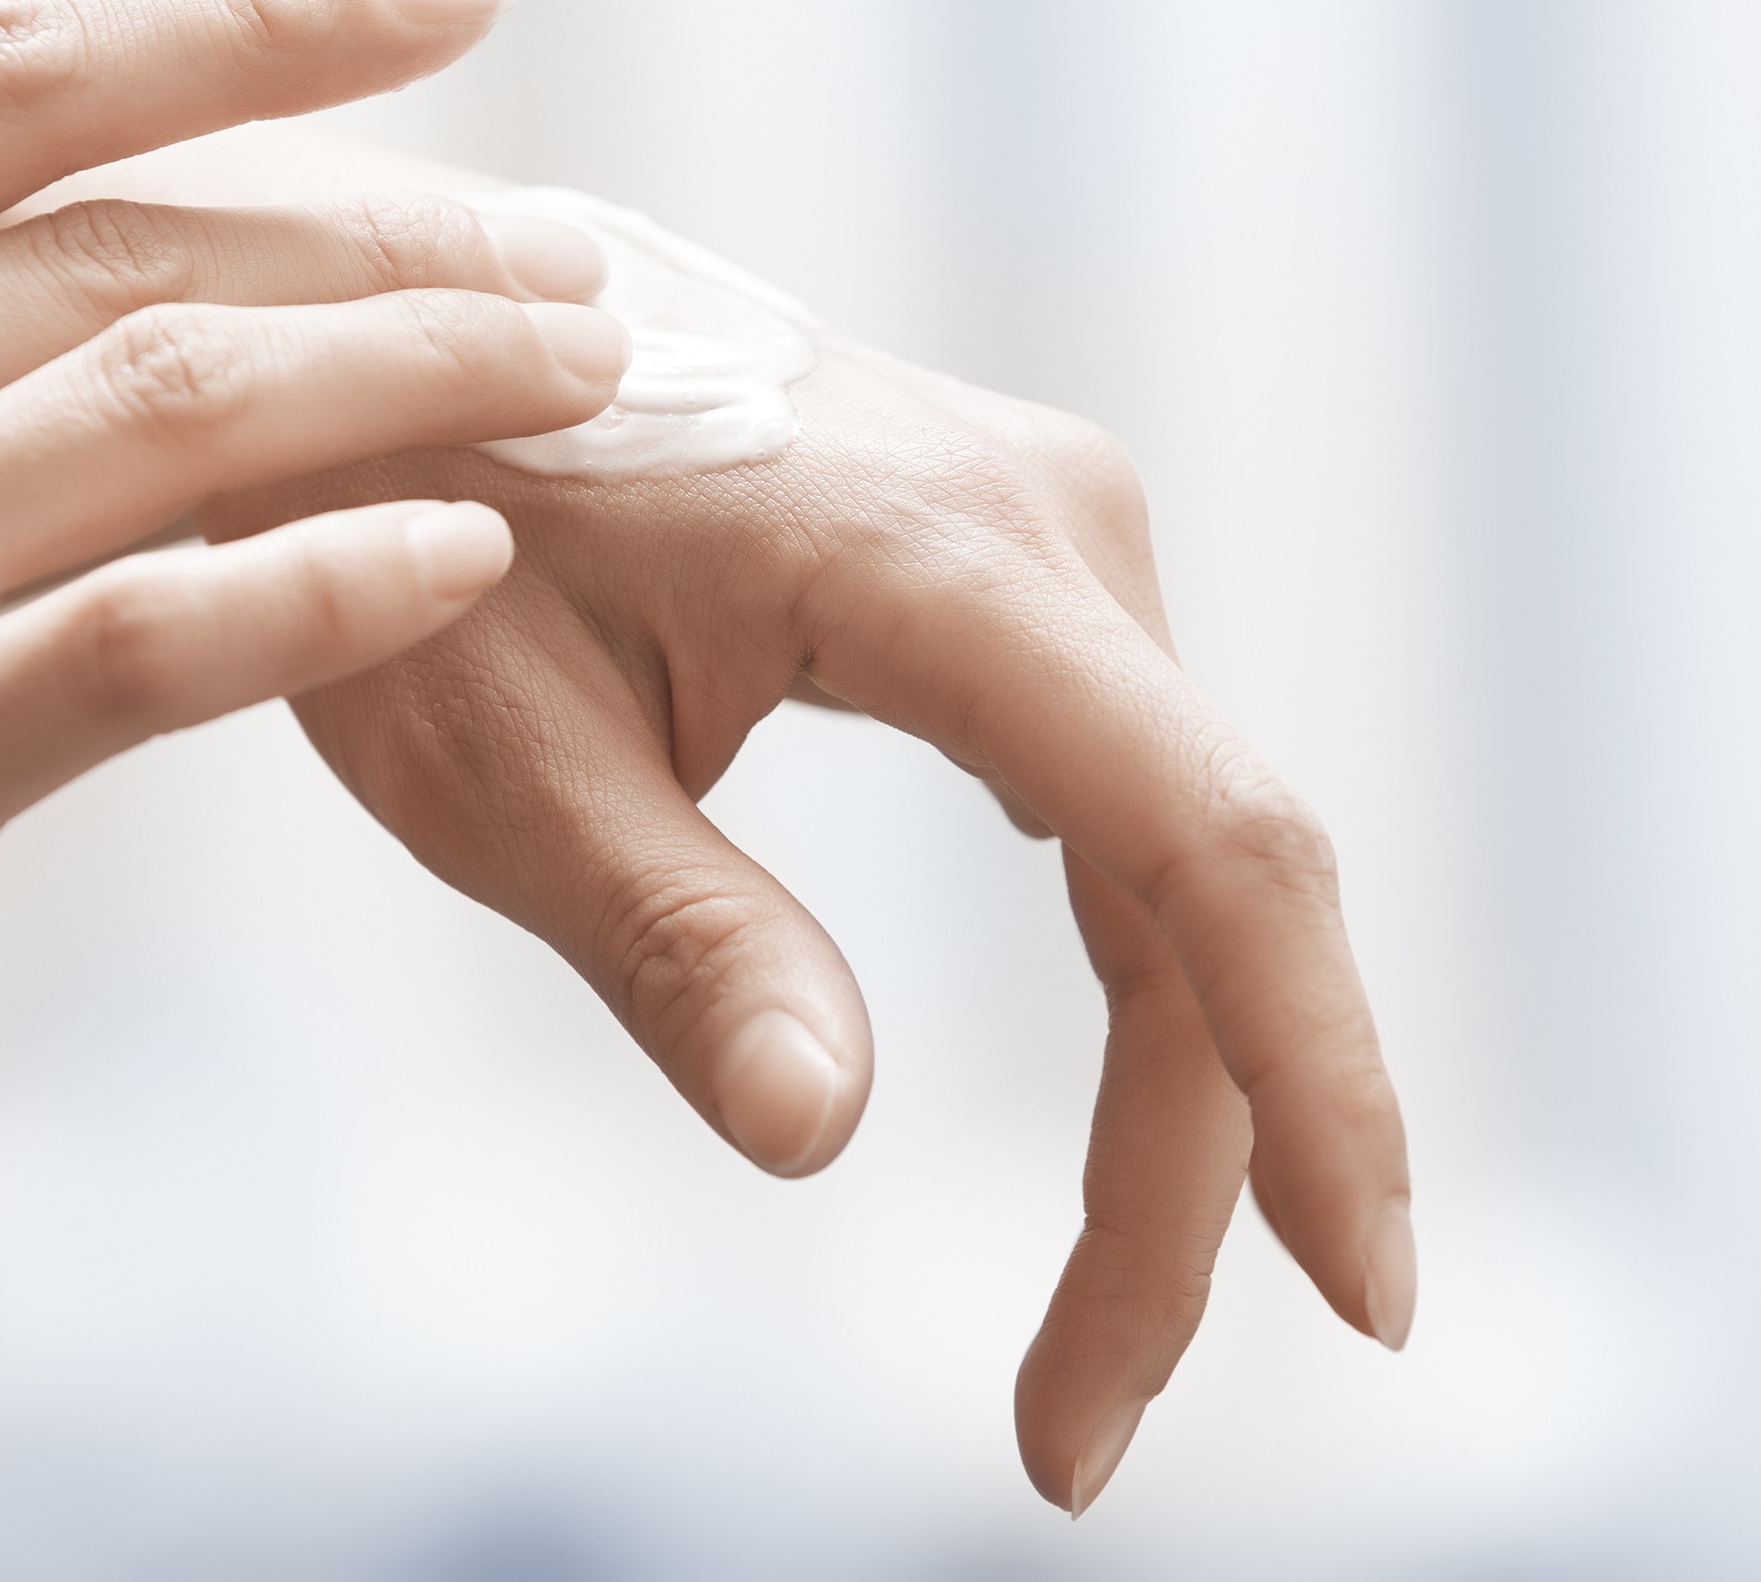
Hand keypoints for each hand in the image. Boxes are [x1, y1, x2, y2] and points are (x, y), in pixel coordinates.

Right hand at [0, 0, 630, 1388]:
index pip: (3, 76)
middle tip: (580, 247)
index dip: (255, 16)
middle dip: (396, 230)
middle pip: (132, 239)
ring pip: (174, 414)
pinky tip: (463, 557)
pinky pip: (147, 648)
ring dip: (415, 377)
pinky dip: (322, 588)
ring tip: (582, 371)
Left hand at [201, 287, 1410, 1515]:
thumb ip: (670, 936)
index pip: (1212, 849)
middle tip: (1076, 1431)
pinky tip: (1123, 1132)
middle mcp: (1053, 523)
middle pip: (1217, 889)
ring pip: (1184, 858)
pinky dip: (1141, 980)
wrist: (399, 330)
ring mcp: (1049, 531)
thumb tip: (818, 1139)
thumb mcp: (497, 750)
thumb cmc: (412, 519)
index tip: (1361, 1311)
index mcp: (945, 561)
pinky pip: (1129, 798)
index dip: (1313, 1085)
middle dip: (1190, 1172)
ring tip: (1082, 1345)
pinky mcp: (1015, 567)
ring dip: (1172, 1099)